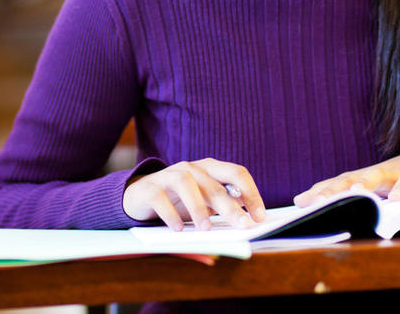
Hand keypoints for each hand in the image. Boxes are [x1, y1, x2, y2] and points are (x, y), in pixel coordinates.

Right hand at [123, 158, 267, 231]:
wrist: (139, 196)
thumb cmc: (178, 202)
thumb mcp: (201, 204)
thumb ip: (218, 211)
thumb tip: (236, 231)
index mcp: (209, 169)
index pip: (237, 173)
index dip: (251, 193)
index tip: (260, 216)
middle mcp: (191, 168)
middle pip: (214, 185)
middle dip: (231, 208)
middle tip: (243, 226)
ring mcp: (169, 175)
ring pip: (187, 184)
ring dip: (198, 208)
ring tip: (206, 229)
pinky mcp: (149, 187)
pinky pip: (161, 198)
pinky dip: (170, 214)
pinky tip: (178, 229)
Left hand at [293, 152, 399, 206]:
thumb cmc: (385, 177)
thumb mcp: (359, 181)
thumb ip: (331, 190)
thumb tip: (297, 200)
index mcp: (365, 176)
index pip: (341, 182)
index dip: (325, 192)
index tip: (307, 202)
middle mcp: (385, 174)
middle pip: (370, 177)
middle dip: (360, 185)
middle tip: (352, 194)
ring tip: (399, 199)